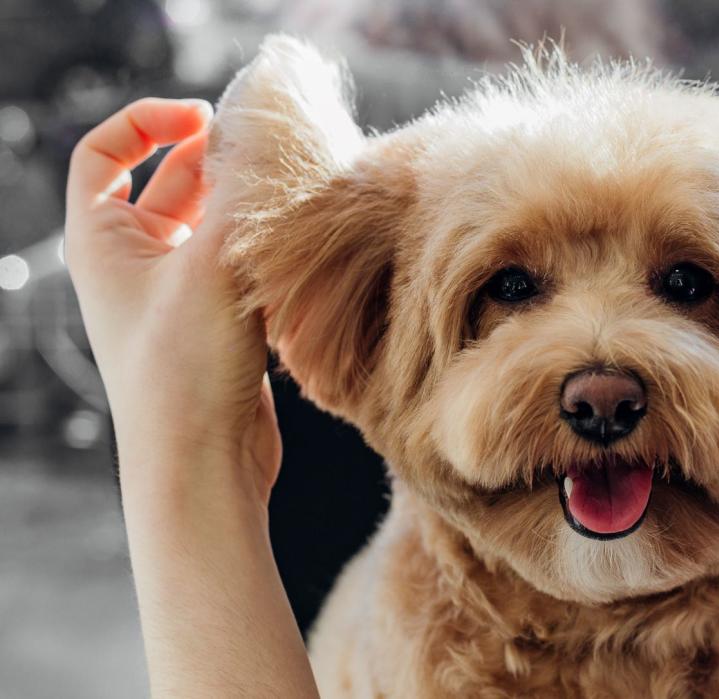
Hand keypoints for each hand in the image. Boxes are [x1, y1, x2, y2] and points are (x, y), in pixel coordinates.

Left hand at [65, 98, 279, 503]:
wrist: (201, 466)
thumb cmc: (186, 369)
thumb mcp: (211, 263)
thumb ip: (239, 188)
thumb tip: (262, 118)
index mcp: (102, 241)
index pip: (104, 152)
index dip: (148, 121)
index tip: (205, 116)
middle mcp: (134, 264)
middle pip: (171, 182)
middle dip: (219, 160)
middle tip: (271, 153)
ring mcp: (177, 295)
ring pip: (214, 224)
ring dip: (250, 206)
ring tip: (294, 197)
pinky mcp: (218, 323)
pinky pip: (240, 263)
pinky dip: (266, 246)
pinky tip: (302, 248)